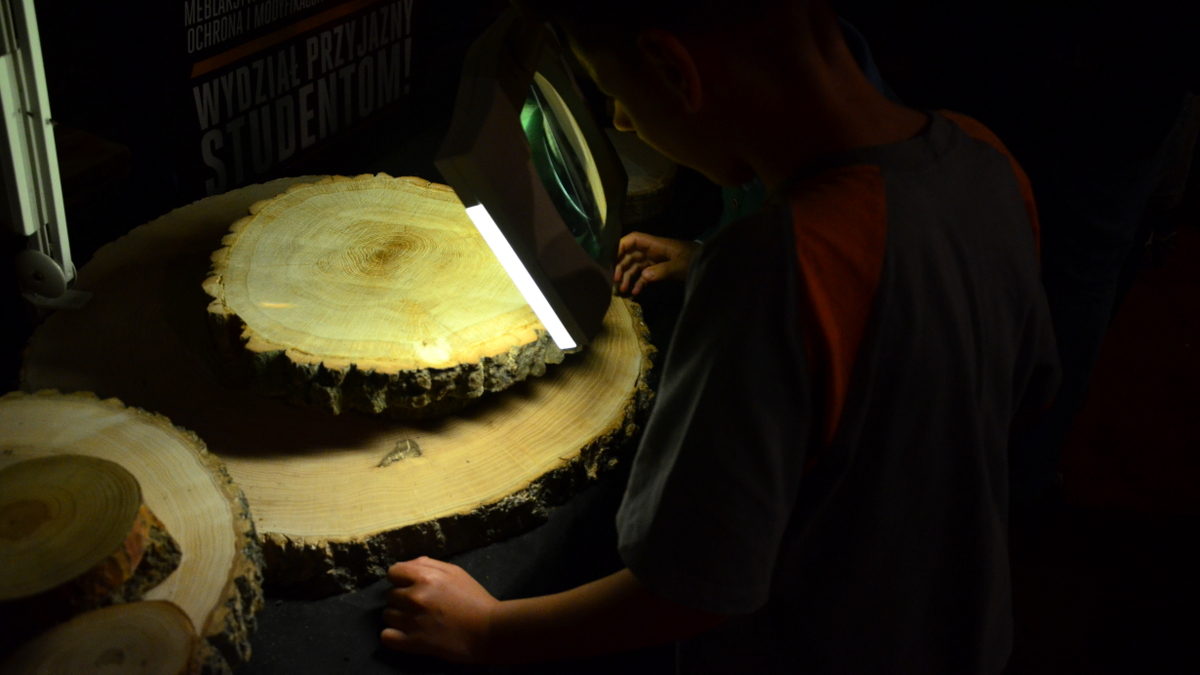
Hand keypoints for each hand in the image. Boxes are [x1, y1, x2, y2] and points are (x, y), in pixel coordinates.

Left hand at [380, 557, 498, 662]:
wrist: (488, 631)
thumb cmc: (475, 599)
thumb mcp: (456, 573)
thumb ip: (430, 564)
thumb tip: (409, 564)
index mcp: (425, 577)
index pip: (393, 572)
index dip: (400, 578)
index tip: (409, 585)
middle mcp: (415, 597)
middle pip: (390, 594)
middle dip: (402, 598)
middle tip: (418, 605)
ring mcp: (412, 621)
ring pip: (387, 615)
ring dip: (398, 616)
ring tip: (414, 620)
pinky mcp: (413, 643)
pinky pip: (386, 636)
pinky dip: (392, 635)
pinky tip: (404, 634)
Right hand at [613, 232, 699, 295]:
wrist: (708, 265)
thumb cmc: (695, 260)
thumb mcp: (680, 266)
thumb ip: (662, 270)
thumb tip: (644, 276)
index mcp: (657, 244)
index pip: (634, 239)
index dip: (621, 245)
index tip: (611, 258)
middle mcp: (653, 251)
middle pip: (631, 254)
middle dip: (621, 266)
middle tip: (615, 280)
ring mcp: (656, 261)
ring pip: (636, 266)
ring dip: (627, 277)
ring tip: (622, 290)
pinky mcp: (660, 270)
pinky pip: (645, 276)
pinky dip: (639, 283)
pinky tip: (635, 293)